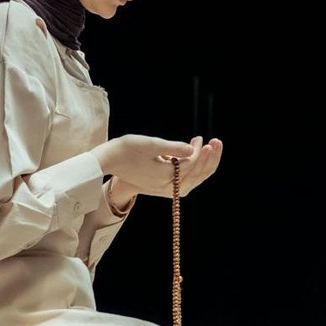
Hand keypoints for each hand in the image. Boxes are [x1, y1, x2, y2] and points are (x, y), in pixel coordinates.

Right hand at [94, 134, 222, 199]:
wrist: (108, 161)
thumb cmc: (127, 149)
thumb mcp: (151, 145)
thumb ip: (173, 147)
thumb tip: (193, 149)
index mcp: (164, 178)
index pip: (190, 164)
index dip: (199, 151)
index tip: (199, 137)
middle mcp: (167, 187)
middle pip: (197, 175)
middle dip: (209, 158)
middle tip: (216, 141)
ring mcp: (165, 188)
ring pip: (193, 178)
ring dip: (204, 163)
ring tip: (212, 147)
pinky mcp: (163, 186)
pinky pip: (186, 179)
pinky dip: (194, 168)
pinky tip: (197, 156)